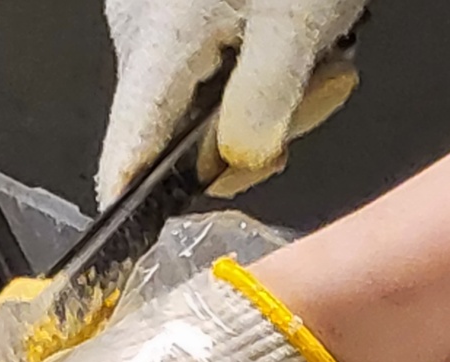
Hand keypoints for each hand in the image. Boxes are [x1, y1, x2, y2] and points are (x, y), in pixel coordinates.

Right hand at [96, 0, 365, 205]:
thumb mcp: (296, 19)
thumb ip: (265, 97)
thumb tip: (240, 164)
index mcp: (158, 48)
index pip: (128, 157)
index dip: (139, 210)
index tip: (148, 249)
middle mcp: (142, 39)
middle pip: (178, 136)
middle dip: (252, 138)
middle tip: (321, 91)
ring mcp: (157, 22)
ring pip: (206, 102)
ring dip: (270, 98)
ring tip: (320, 52)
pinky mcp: (181, 10)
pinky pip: (217, 66)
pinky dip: (262, 67)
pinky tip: (298, 37)